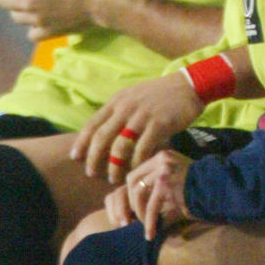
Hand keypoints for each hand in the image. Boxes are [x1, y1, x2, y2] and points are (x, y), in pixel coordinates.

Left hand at [70, 70, 204, 182]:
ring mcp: (143, 116)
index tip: (75, 158)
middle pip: (102, 138)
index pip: (92, 124)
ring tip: (113, 177)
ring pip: (120, 147)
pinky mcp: (159, 125)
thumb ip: (118, 111)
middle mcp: (127, 108)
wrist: (189, 86)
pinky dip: (136, 163)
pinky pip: (142, 149)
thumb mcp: (134, 96)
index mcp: (118, 101)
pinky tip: (136, 170)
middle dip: (94, 159)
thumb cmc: (161, 94)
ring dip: (114, 166)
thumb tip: (102, 133)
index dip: (82, 143)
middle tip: (92, 174)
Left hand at [106, 149, 194, 239]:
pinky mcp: (167, 183)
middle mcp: (162, 159)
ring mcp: (164, 169)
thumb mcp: (175, 181)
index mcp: (163, 156)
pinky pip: (151, 206)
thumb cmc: (200, 188)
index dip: (131, 194)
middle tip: (133, 219)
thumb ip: (157, 187)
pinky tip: (150, 234)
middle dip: (130, 203)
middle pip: (132, 180)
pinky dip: (149, 222)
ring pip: (138, 192)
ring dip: (139, 212)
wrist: (219, 187)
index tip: (134, 210)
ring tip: (145, 226)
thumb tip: (136, 206)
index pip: (137, 173)